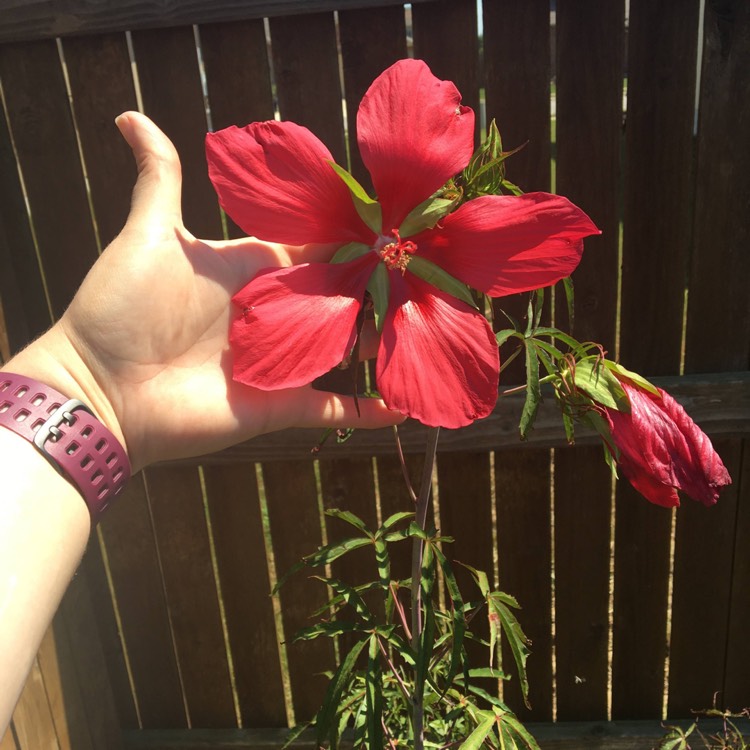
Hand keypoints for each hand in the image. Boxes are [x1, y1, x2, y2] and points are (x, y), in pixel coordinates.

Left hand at [6, 112, 401, 471]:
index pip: (317, 247)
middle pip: (341, 297)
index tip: (395, 227)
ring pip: (345, 349)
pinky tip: (403, 408)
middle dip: (379, 291)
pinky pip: (332, 409)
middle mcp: (275, 313)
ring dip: (382, 344)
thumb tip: (129, 115)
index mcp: (255, 268)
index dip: (354, 238)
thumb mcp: (150, 234)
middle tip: (421, 283)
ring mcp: (280, 361)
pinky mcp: (279, 405)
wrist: (101, 387)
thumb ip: (160, 176)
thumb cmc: (122, 307)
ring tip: (422, 333)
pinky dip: (366, 411)